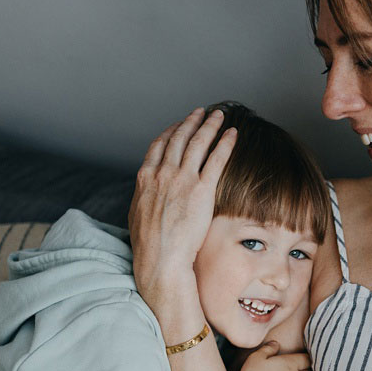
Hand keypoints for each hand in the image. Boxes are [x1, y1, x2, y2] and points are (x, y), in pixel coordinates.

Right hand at [129, 107, 236, 300]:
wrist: (160, 258)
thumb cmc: (149, 245)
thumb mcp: (138, 215)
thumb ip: (146, 198)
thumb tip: (148, 195)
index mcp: (146, 178)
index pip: (159, 145)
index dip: (171, 131)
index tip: (180, 125)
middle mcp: (163, 173)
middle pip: (179, 138)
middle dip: (191, 121)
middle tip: (201, 112)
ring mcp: (182, 179)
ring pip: (198, 142)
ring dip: (210, 125)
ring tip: (219, 116)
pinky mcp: (202, 189)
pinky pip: (216, 159)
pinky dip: (225, 143)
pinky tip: (233, 134)